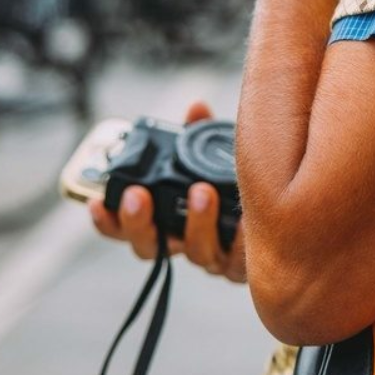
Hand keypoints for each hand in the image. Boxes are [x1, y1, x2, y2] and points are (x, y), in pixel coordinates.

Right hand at [89, 100, 246, 282]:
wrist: (278, 220)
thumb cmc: (233, 186)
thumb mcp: (213, 157)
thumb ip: (199, 136)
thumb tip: (196, 109)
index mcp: (165, 220)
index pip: (124, 229)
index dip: (107, 221)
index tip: (96, 203)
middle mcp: (183, 243)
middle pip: (148, 247)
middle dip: (138, 222)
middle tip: (137, 196)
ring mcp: (212, 257)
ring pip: (195, 253)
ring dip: (196, 223)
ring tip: (201, 191)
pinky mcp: (244, 265)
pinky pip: (239, 260)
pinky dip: (240, 239)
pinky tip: (243, 221)